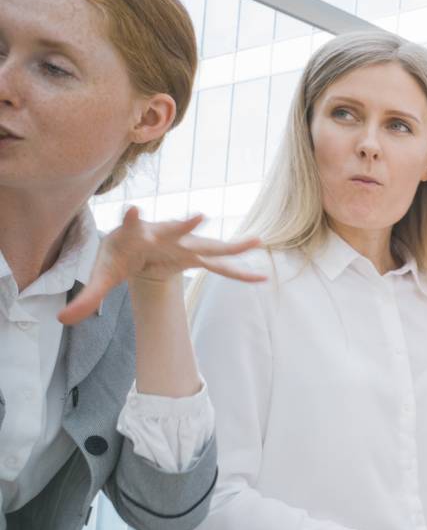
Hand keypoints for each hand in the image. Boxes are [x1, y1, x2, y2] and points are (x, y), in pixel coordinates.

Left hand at [61, 207, 261, 325]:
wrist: (138, 247)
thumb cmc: (119, 256)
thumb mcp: (101, 275)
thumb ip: (87, 297)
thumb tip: (62, 321)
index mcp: (135, 234)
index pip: (131, 224)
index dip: (133, 217)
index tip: (133, 208)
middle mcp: (163, 234)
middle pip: (177, 228)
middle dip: (188, 223)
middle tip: (201, 215)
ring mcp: (184, 244)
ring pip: (209, 245)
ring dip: (233, 246)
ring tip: (258, 242)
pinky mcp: (196, 256)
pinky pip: (221, 266)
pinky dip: (239, 273)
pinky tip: (261, 278)